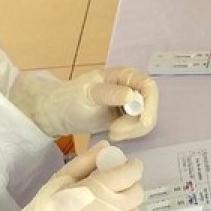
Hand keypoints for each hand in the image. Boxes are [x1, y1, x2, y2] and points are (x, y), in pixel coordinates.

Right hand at [0, 141, 142, 210]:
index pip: (131, 173)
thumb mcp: (60, 180)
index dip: (131, 168)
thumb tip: (107, 146)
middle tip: (114, 190)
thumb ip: (86, 161)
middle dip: (129, 187)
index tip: (125, 168)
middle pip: (136, 193)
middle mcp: (113, 209)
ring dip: (126, 209)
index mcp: (99, 188)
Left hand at [10, 68, 158, 140]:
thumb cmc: (70, 99)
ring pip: (146, 119)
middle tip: (114, 132)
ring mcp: (131, 103)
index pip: (148, 86)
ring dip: (132, 131)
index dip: (150, 105)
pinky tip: (112, 134)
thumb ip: (109, 94)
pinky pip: (139, 128)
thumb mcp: (88, 95)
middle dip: (137, 123)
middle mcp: (132, 86)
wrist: (59, 112)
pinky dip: (129, 134)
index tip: (141, 122)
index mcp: (124, 75)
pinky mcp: (128, 118)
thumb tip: (131, 95)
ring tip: (111, 133)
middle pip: (150, 105)